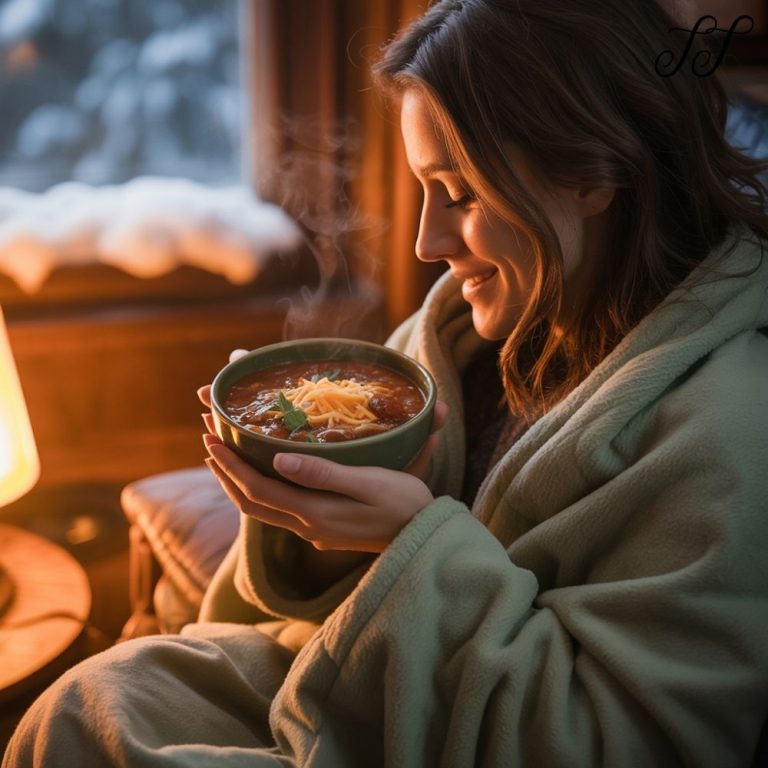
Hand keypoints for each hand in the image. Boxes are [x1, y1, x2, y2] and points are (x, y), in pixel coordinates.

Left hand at [198, 351, 447, 552]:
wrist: (423, 538)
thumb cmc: (402, 503)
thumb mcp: (368, 482)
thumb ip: (323, 473)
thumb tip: (278, 459)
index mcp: (312, 511)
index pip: (255, 488)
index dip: (229, 464)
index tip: (210, 436)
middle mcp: (305, 525)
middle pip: (248, 500)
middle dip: (224, 469)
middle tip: (208, 435)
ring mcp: (312, 530)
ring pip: (260, 507)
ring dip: (237, 480)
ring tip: (223, 453)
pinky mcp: (322, 528)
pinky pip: (276, 508)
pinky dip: (259, 487)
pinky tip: (262, 471)